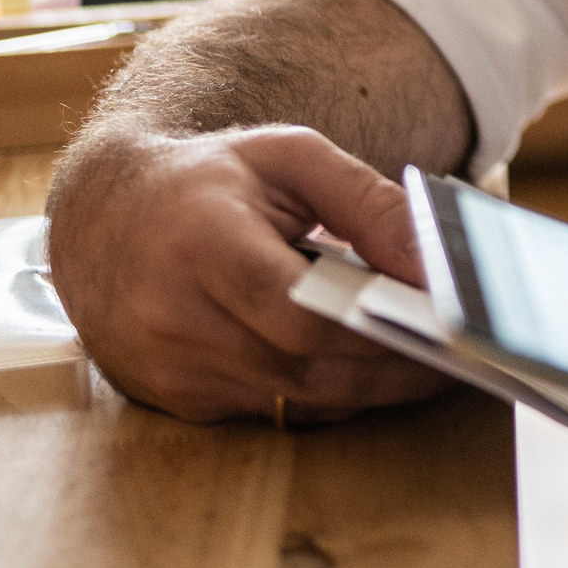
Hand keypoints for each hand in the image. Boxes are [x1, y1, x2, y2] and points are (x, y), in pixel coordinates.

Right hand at [45, 124, 445, 423]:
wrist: (104, 214)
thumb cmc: (208, 178)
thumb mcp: (291, 156)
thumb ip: (367, 202)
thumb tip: (432, 262)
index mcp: (200, 244)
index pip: (298, 311)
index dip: (378, 326)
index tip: (447, 324)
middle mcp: (172, 317)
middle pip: (305, 368)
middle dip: (393, 369)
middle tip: (463, 356)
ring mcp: (168, 369)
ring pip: (293, 400)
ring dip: (370, 388)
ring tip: (434, 362)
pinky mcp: (173, 399)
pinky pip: (269, 410)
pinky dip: (325, 393)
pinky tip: (368, 370)